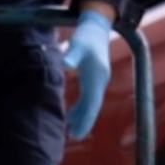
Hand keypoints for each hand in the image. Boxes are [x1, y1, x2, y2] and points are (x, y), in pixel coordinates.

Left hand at [63, 7, 112, 139]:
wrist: (96, 28)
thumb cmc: (86, 36)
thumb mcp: (78, 44)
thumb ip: (72, 55)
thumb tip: (65, 64)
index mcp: (97, 77)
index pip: (92, 103)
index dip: (85, 119)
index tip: (78, 132)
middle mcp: (100, 81)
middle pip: (93, 107)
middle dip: (84, 122)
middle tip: (74, 136)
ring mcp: (98, 81)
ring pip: (90, 104)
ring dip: (81, 117)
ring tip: (71, 131)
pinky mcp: (94, 80)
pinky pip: (88, 98)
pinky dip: (80, 108)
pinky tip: (70, 114)